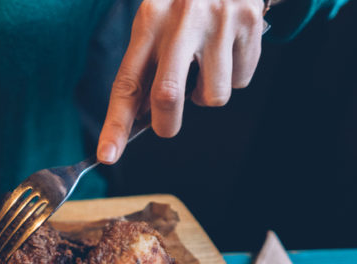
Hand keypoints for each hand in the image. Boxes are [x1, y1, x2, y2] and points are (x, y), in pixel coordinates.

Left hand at [97, 0, 264, 161]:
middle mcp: (182, 21)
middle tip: (168, 125)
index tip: (107, 154)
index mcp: (150, 21)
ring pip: (213, 97)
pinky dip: (235, 76)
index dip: (116, 124)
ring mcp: (219, 22)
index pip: (128, 82)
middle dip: (167, 125)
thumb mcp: (157, 20)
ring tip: (206, 67)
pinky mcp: (250, 23)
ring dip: (207, 97)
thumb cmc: (184, 2)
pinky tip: (230, 50)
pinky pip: (242, 80)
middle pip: (168, 97)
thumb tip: (142, 118)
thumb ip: (147, 65)